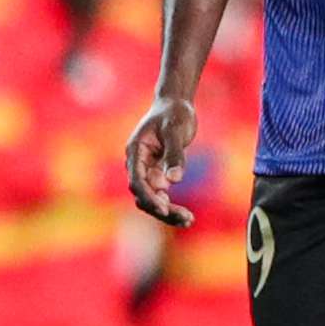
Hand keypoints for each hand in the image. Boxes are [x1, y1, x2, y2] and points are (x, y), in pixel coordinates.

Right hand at [125, 96, 198, 227]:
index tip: (165, 208)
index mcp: (135, 151)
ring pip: (152, 199)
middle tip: (186, 219)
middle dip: (161, 209)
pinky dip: (172, 206)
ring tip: (189, 221)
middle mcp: (138, 164)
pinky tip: (187, 216)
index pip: (137, 180)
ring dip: (167, 212)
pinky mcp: (158, 174)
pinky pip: (161, 196)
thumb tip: (174, 180)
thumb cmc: (174, 113)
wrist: (176, 104)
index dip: (149, 196)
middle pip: (143, 195)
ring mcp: (147, 170)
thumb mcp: (176, 130)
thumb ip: (175, 154)